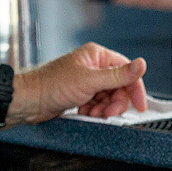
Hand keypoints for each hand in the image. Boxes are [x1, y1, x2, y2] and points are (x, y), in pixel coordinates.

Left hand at [10, 43, 147, 123]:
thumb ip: (119, 75)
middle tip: (109, 114)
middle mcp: (94, 66)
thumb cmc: (53, 85)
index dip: (135, 88)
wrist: (29, 101)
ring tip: (92, 114)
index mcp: (98, 56)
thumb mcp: (90, 81)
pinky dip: (94, 111)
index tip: (140, 105)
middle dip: (115, 102)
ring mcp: (87, 80)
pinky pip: (97, 103)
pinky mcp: (80, 93)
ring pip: (108, 97)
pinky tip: (84, 113)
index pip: (126, 70)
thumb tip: (142, 64)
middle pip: (118, 86)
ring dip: (104, 109)